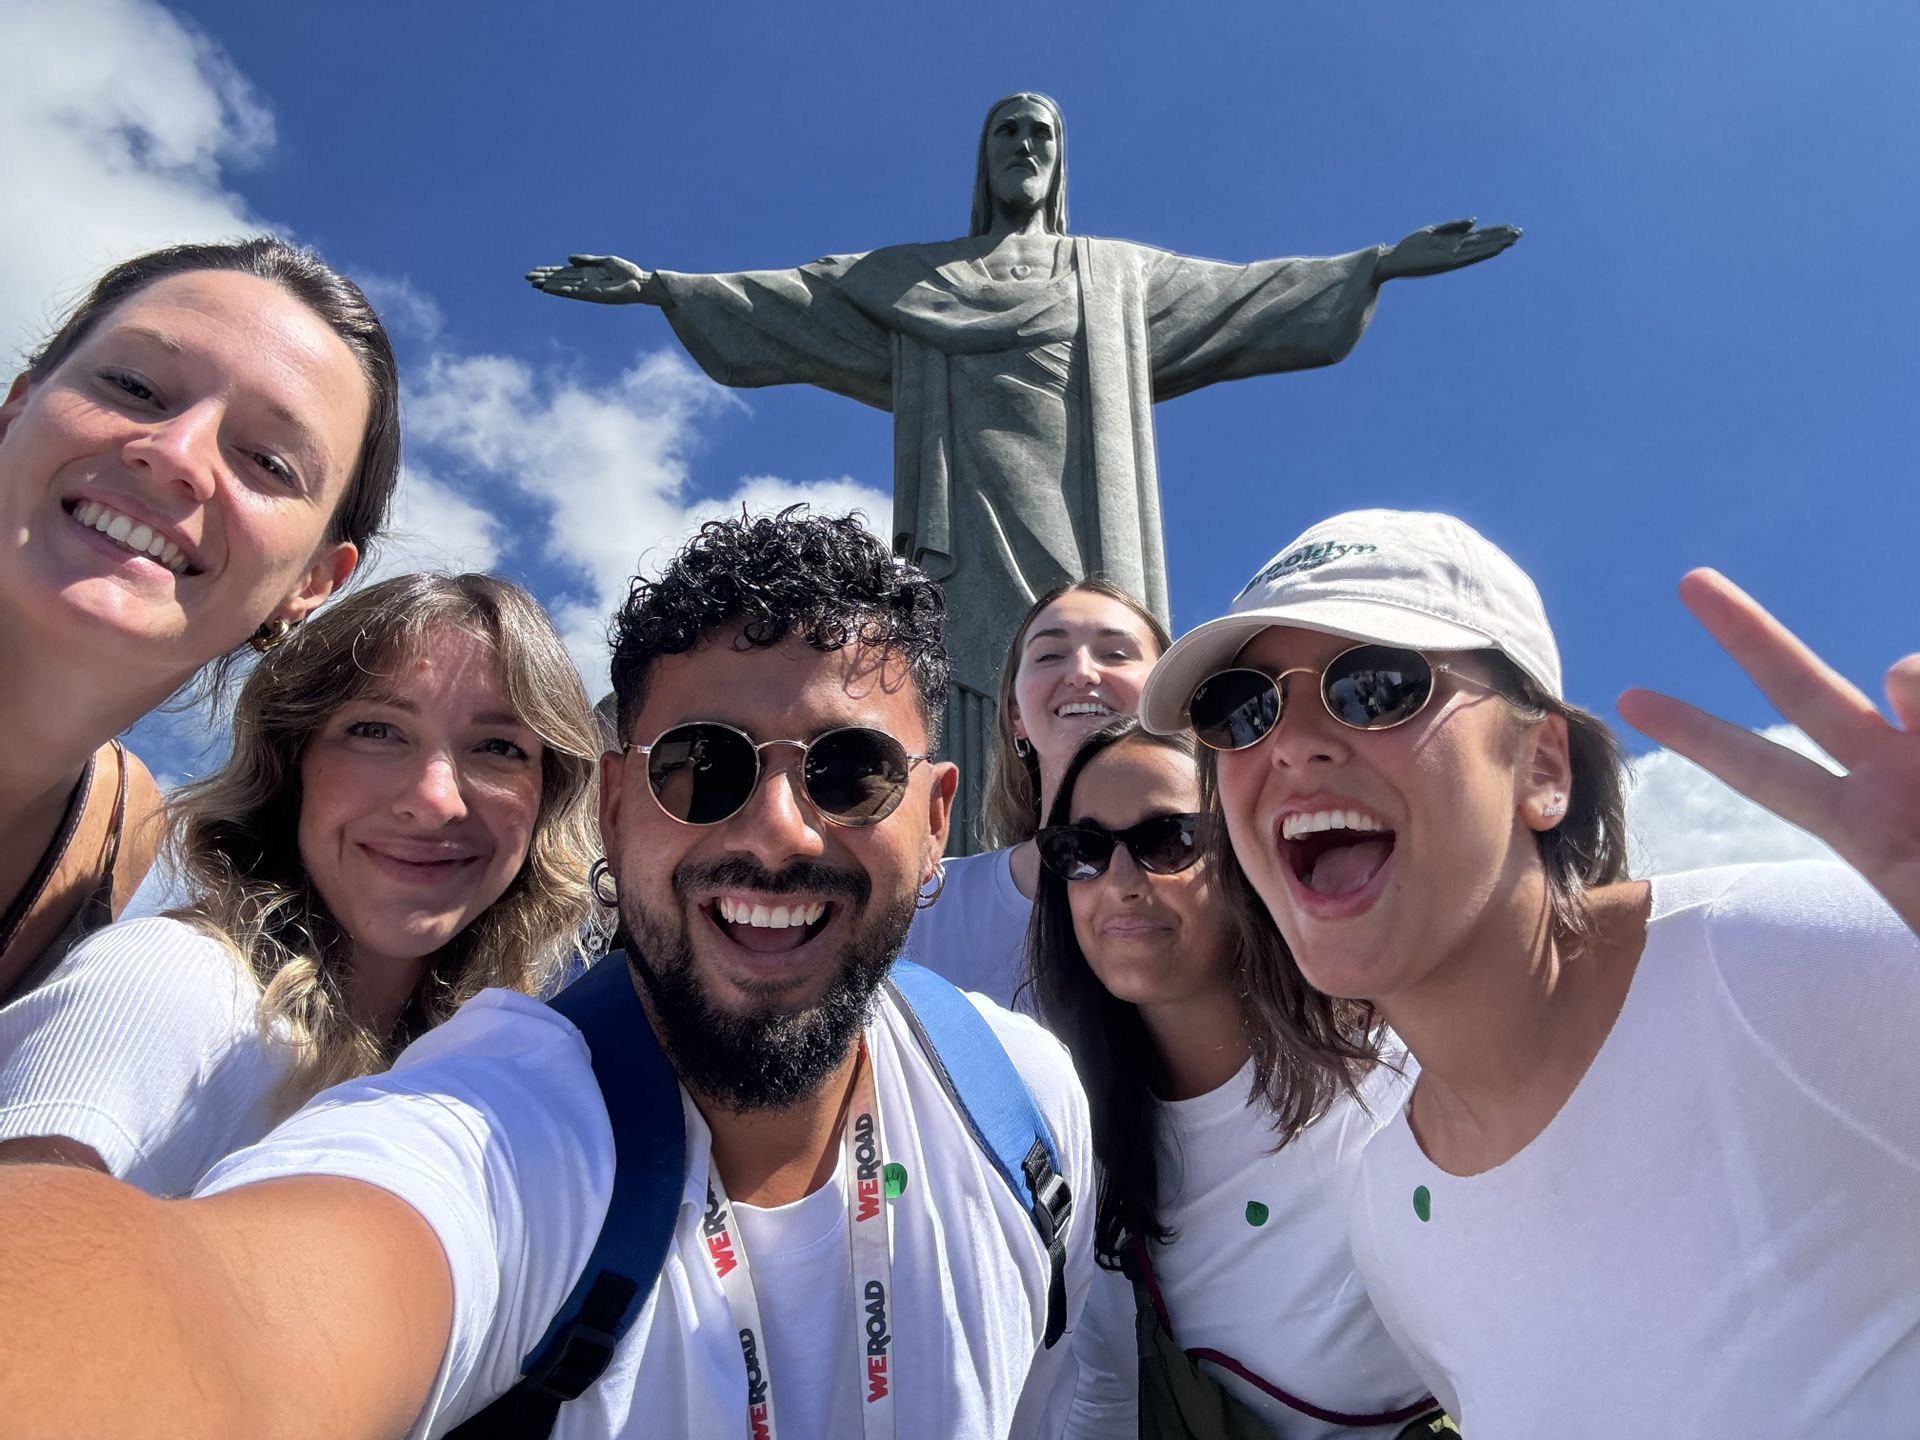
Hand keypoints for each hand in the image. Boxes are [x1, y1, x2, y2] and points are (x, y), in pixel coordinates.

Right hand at [525, 254, 656, 304]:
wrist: (641, 283)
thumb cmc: (627, 272)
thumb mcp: (605, 261)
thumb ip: (587, 260)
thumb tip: (568, 259)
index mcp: (587, 273)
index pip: (564, 273)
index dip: (549, 272)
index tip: (535, 271)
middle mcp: (585, 282)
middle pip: (560, 279)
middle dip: (544, 278)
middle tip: (526, 278)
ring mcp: (587, 289)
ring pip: (563, 286)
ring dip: (548, 285)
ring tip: (533, 284)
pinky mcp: (592, 295)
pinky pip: (572, 292)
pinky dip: (560, 290)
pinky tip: (549, 288)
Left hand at [1376, 219, 1520, 280]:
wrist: (1393, 259)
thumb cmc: (1411, 247)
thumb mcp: (1433, 231)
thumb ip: (1453, 226)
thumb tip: (1475, 221)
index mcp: (1453, 243)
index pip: (1479, 236)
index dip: (1495, 231)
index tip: (1511, 227)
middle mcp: (1456, 250)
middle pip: (1483, 242)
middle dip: (1501, 237)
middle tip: (1520, 233)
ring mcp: (1453, 256)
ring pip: (1480, 249)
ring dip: (1496, 244)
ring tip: (1513, 240)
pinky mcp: (1446, 261)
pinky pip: (1469, 256)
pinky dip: (1483, 252)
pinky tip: (1495, 248)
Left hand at [1618, 569, 1919, 932]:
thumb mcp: (1918, 890)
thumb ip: (1885, 804)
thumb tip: (1900, 678)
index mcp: (1866, 824)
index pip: (1764, 772)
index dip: (1699, 735)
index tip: (1626, 698)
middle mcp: (1898, 768)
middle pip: (1804, 691)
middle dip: (1748, 636)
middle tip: (1688, 580)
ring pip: (1906, 675)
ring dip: (1919, 694)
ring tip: (1919, 764)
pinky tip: (1914, 710)